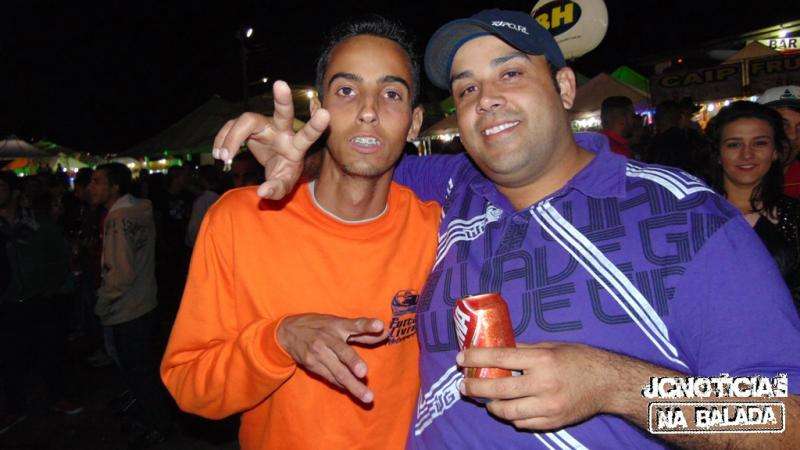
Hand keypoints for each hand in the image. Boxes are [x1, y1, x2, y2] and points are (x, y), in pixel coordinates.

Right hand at [212, 80, 329, 198]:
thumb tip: (262, 192)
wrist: (274, 166)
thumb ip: (275, 189)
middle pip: (283, 113)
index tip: (326, 114)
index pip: (307, 136)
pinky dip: (223, 139)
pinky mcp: (250, 126)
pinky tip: (219, 153)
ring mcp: (266, 126)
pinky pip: (232, 126)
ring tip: (223, 158)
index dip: (316, 126)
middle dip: (283, 99)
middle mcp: (282, 131)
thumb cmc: (283, 174)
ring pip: (247, 120)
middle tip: (281, 84)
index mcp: (296, 147)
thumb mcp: (282, 186)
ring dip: (232, 137)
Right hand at [276, 313, 386, 402]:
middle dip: (353, 363)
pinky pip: (330, 377)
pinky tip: (352, 391)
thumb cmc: (320, 326)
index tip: (379, 326)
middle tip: (363, 373)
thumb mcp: (339, 323)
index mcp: (338, 325)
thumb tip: (385, 332)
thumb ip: (362, 330)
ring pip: (337, 371)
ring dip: (352, 385)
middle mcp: (328, 338)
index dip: (367, 325)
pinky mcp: (311, 364)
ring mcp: (318, 352)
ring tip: (366, 396)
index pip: (355, 324)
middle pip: (343, 352)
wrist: (288, 331)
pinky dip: (342, 384)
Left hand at [458, 342, 622, 429]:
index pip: (500, 358)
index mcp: (542, 360)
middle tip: (463, 386)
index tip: (461, 359)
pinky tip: (506, 409)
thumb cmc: (580, 359)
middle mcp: (543, 384)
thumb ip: (525, 350)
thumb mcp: (552, 346)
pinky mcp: (553, 422)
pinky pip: (523, 423)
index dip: (476, 358)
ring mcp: (548, 406)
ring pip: (508, 412)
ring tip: (483, 400)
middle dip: (475, 388)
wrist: (608, 383)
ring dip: (491, 406)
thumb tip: (497, 348)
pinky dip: (512, 417)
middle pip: (499, 389)